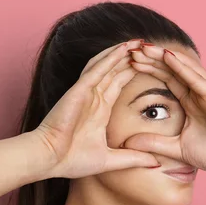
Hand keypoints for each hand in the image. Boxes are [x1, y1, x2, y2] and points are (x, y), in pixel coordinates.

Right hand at [32, 39, 160, 178]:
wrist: (49, 160)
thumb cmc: (72, 161)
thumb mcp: (111, 161)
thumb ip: (133, 158)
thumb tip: (156, 163)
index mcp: (100, 110)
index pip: (119, 84)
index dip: (133, 73)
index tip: (150, 65)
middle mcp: (93, 98)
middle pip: (115, 71)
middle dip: (131, 59)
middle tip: (149, 46)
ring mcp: (86, 92)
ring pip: (107, 65)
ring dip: (122, 53)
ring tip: (139, 41)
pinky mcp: (79, 91)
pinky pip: (97, 69)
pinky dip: (110, 57)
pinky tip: (124, 48)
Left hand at [123, 44, 205, 179]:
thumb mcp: (174, 149)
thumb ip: (153, 143)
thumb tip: (128, 143)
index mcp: (190, 101)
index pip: (166, 78)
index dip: (149, 68)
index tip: (129, 62)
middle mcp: (198, 92)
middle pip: (172, 69)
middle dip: (152, 58)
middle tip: (132, 49)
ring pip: (183, 68)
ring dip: (164, 56)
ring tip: (145, 47)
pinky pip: (197, 79)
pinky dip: (182, 67)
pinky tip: (167, 56)